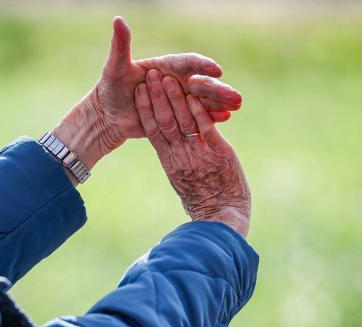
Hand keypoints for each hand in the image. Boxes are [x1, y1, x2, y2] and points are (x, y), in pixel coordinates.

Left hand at [53, 17, 241, 172]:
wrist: (108, 114)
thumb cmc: (110, 87)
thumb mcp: (114, 67)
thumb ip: (121, 45)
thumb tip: (118, 20)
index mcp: (166, 67)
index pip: (188, 63)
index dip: (202, 65)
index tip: (216, 69)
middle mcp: (176, 82)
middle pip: (201, 84)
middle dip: (218, 89)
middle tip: (236, 95)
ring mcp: (178, 101)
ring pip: (202, 101)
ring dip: (220, 103)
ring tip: (236, 106)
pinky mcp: (176, 117)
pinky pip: (195, 118)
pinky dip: (210, 118)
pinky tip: (225, 119)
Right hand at [134, 69, 250, 236]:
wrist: (222, 218)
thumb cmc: (205, 203)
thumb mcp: (183, 181)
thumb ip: (177, 162)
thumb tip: (171, 148)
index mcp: (170, 163)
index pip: (153, 131)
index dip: (145, 110)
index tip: (139, 92)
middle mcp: (181, 156)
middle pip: (164, 122)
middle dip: (156, 97)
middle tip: (150, 75)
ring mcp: (199, 154)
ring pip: (182, 121)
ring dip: (174, 98)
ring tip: (168, 78)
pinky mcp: (219, 153)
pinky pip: (205, 129)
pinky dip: (198, 111)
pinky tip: (192, 94)